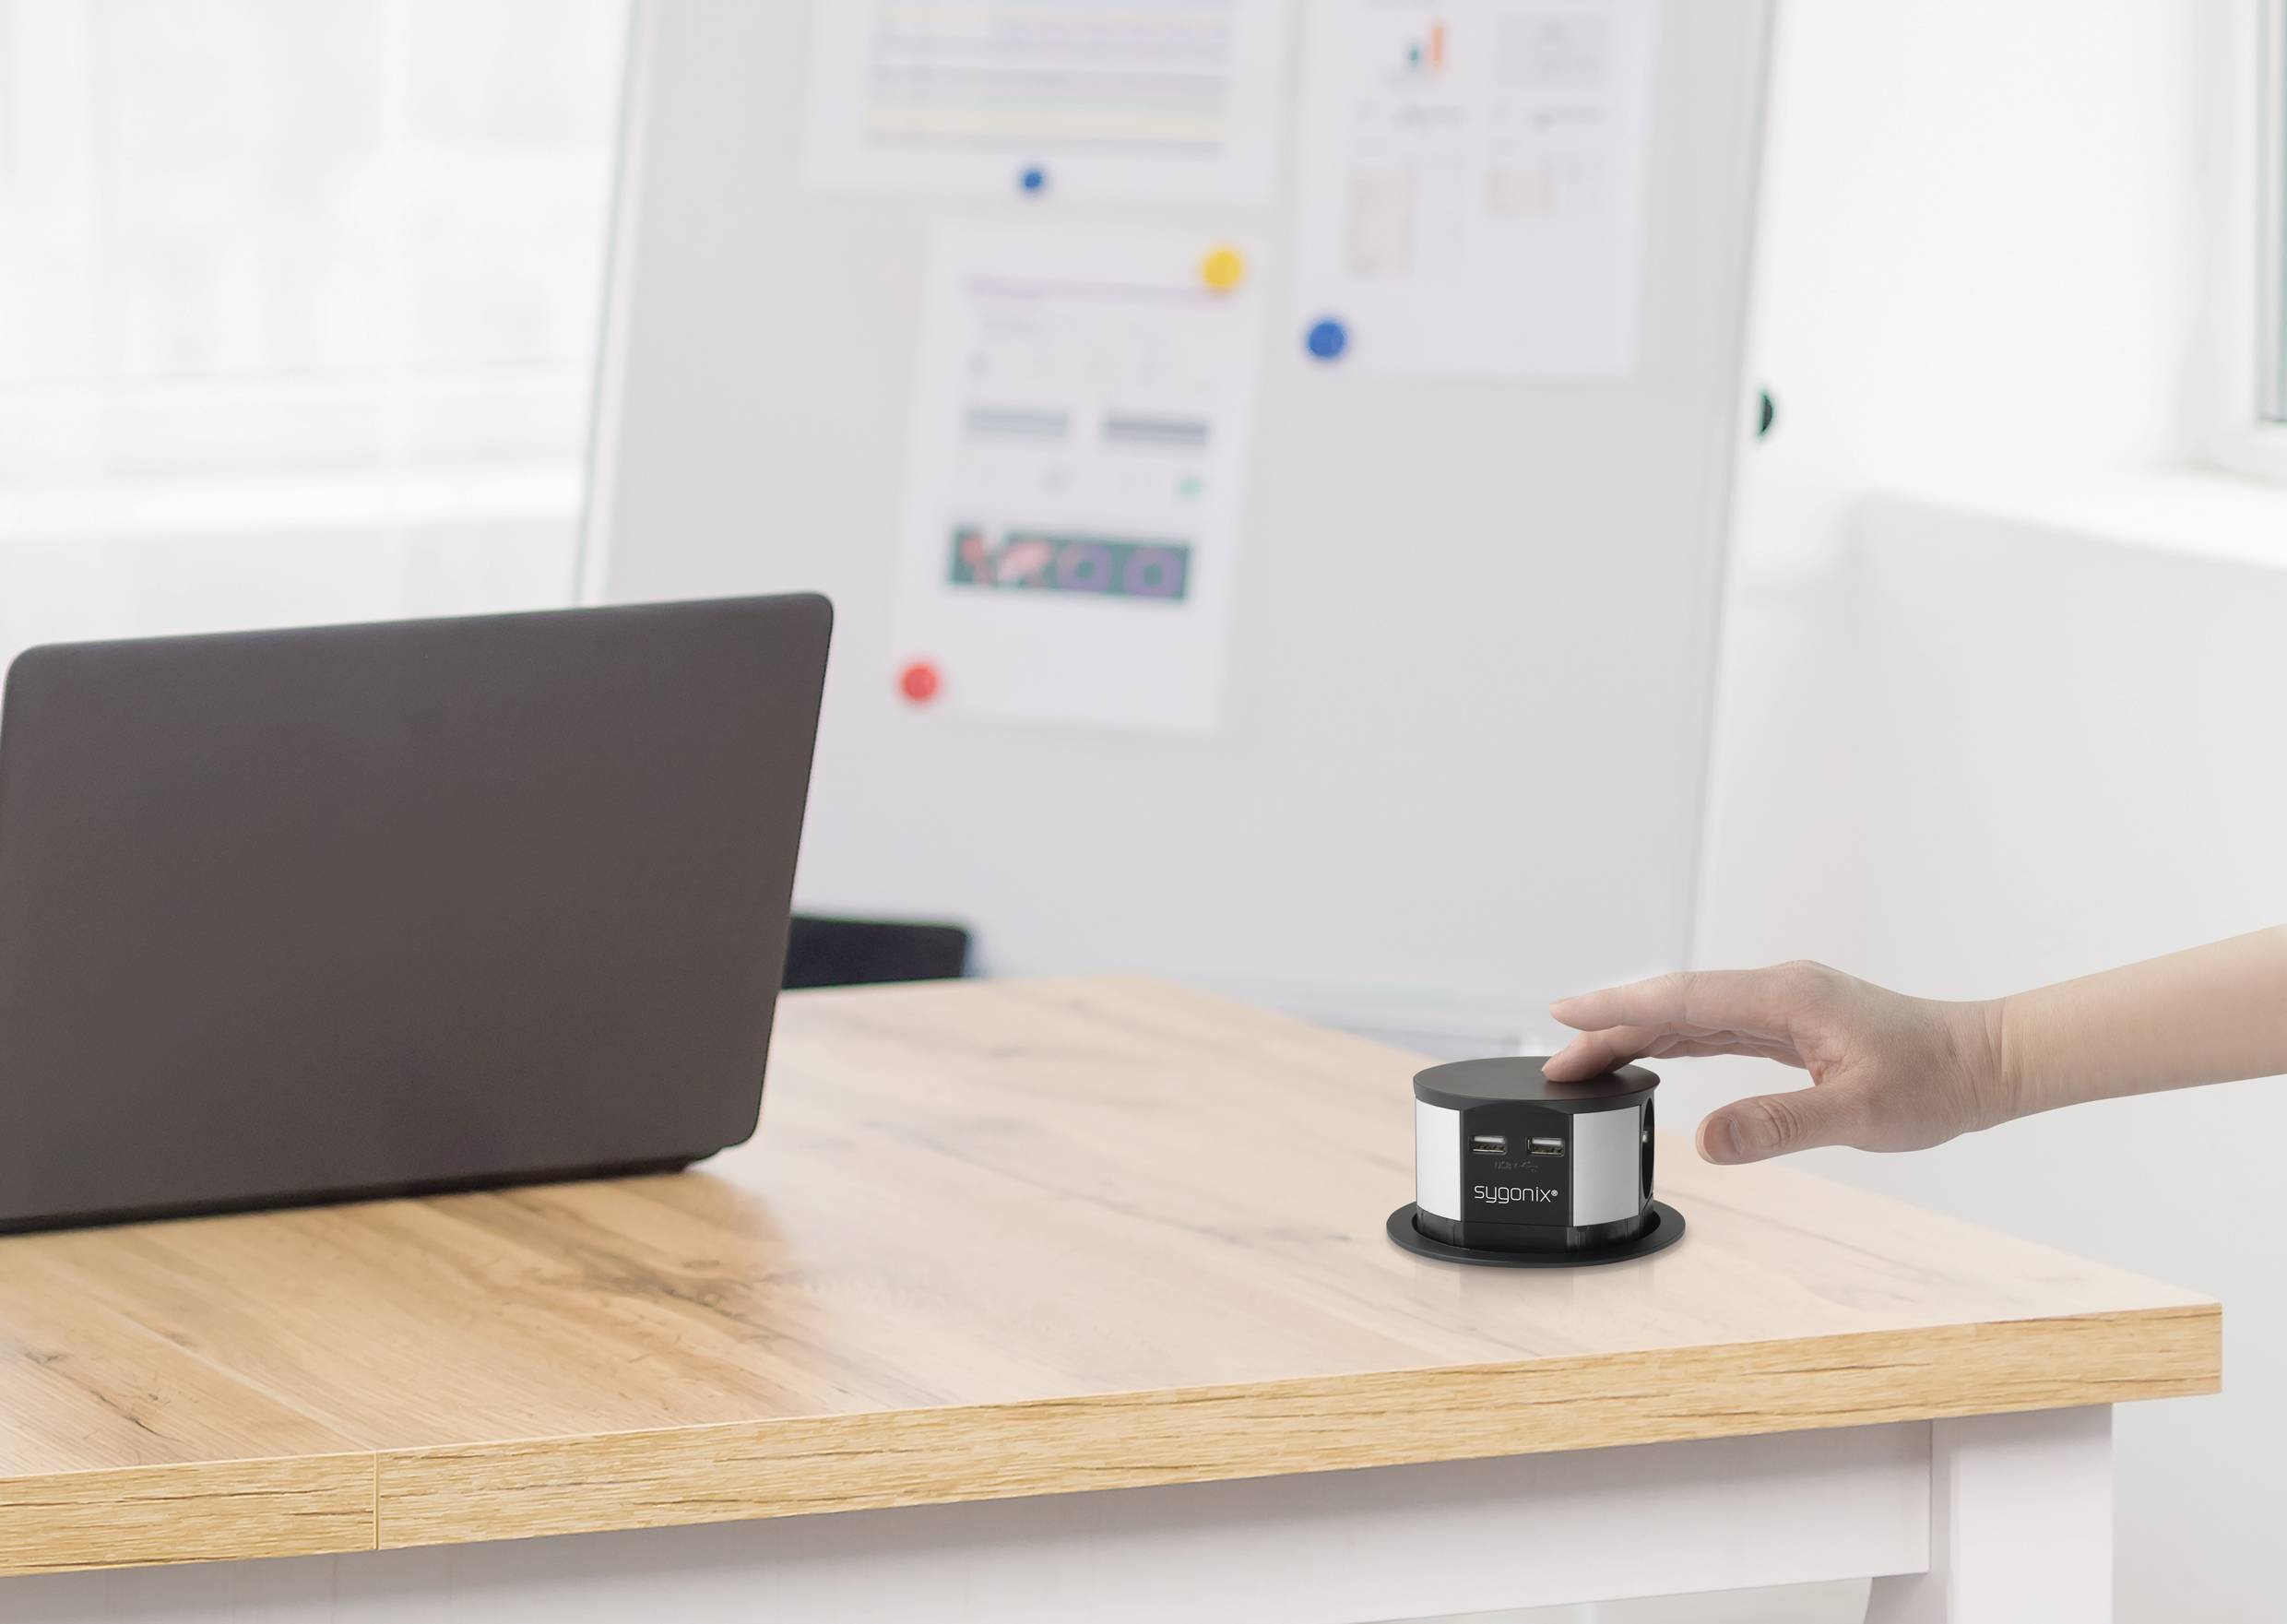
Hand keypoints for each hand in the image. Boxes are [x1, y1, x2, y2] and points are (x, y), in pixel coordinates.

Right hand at [1543, 963, 2010, 1164]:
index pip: (1681, 999)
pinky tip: (1652, 1055)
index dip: (1617, 1008)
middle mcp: (1777, 991)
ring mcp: (1784, 1005)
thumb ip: (1777, 1124)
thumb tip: (1705, 1139)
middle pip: (1674, 1005)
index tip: (1563, 1014)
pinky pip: (1717, 1027)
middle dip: (1611, 1028)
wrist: (1986, 1064)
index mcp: (1785, 997)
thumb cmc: (1935, 1081)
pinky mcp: (1792, 1023)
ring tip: (1586, 1059)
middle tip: (1556, 1060)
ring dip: (1638, 1035)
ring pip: (1691, 1015)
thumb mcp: (1858, 1113)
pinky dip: (1675, 1039)